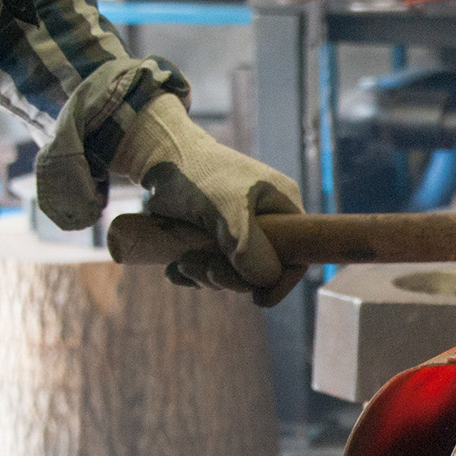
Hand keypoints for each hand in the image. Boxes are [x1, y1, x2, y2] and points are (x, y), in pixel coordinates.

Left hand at [111, 92, 305, 305]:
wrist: (157, 158)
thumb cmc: (197, 174)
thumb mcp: (226, 208)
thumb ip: (248, 245)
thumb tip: (265, 280)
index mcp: (282, 206)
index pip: (297, 255)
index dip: (281, 280)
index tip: (257, 298)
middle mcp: (265, 220)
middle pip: (261, 270)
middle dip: (230, 278)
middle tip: (203, 268)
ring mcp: (238, 230)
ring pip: (233, 273)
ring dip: (206, 275)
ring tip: (182, 262)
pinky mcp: (212, 236)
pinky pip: (210, 268)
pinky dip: (193, 274)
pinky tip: (175, 270)